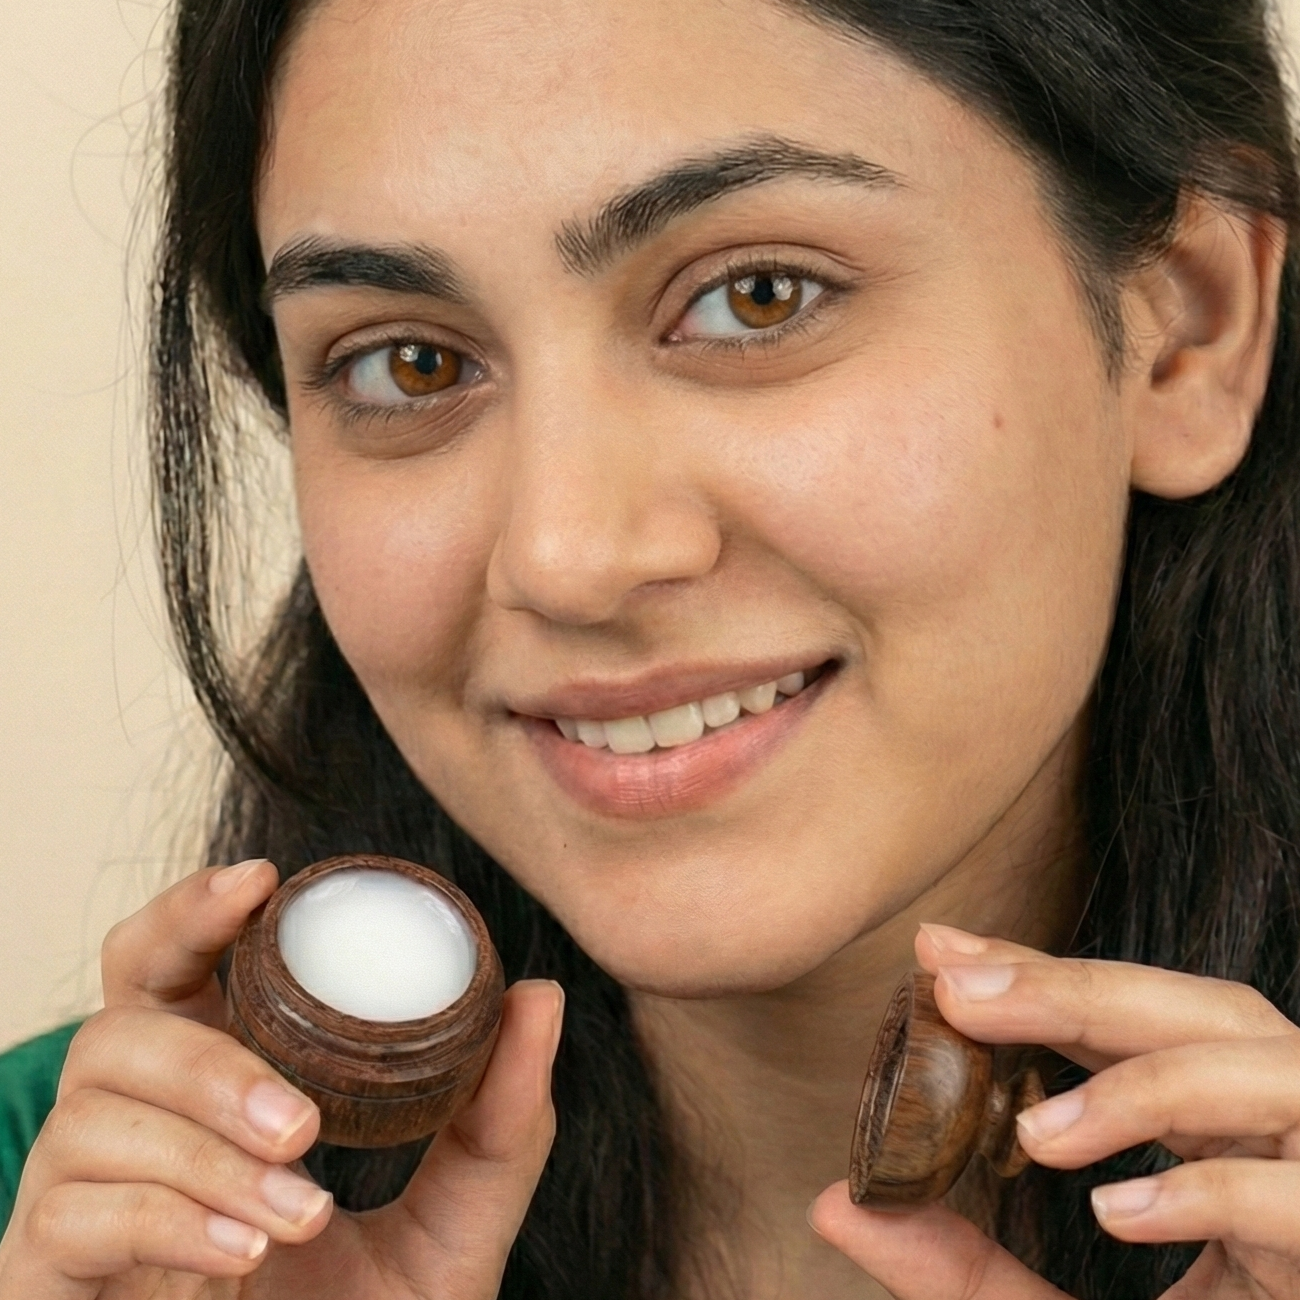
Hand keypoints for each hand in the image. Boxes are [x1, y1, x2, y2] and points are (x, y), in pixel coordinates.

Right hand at [0, 860, 562, 1299]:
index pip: (171, 962)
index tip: (260, 883)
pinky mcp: (44, 1274)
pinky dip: (164, 1225)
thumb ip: (500, 1119)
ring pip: (92, 1115)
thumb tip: (538, 996)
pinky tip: (237, 1257)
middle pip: (115, 1022)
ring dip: (206, 1156)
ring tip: (301, 1210)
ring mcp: (77, 1196)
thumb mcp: (456, 1218)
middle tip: (302, 1119)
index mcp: (217, 1079)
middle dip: (205, 1055)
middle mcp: (135, 1120)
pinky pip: (69, 1217)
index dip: (194, 909)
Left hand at [809, 925, 1299, 1297]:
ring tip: (1036, 1132)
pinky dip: (1206, 1192)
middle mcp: (1288, 1138)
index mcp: (1228, 1132)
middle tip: (958, 989)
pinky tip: (1116, 1215)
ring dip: (1141, 1086)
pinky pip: (1297, 1196)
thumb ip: (958, 1266)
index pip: (1135, 1018)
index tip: (940, 950)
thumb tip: (834, 1203)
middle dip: (1076, 989)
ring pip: (1267, 1068)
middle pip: (1206, 1010)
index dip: (1043, 972)